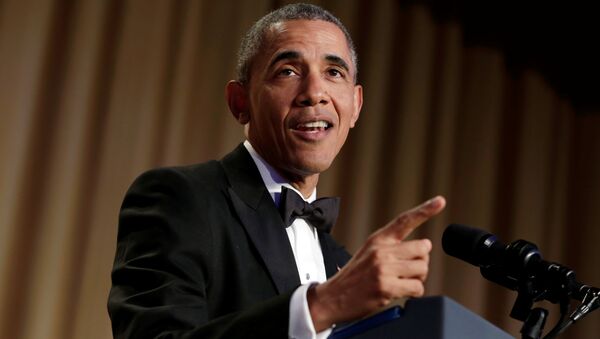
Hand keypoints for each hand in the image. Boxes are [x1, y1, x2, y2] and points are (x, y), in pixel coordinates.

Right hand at [307, 196, 445, 330]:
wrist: (332, 298)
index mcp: (378, 239)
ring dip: (417, 279)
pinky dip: (413, 293)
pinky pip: (417, 287)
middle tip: (406, 271)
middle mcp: (381, 250)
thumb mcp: (368, 253)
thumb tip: (422, 248)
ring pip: (422, 268)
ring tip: (400, 283)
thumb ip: (392, 248)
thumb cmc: (353, 278)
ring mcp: (383, 268)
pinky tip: (398, 292)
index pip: (405, 220)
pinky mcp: (386, 286)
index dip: (425, 210)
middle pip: (423, 248)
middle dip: (420, 261)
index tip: (440, 201)